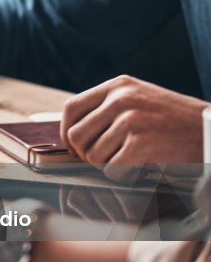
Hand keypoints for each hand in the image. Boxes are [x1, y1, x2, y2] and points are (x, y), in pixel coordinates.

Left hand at [61, 75, 207, 180]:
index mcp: (118, 86)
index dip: (66, 131)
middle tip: (102, 159)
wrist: (210, 131)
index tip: (72, 146)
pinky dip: (122, 175)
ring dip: (107, 165)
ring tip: (130, 160)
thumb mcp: (139, 99)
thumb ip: (108, 108)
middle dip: (85, 154)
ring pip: (93, 156)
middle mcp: (121, 99)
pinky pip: (112, 169)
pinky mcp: (139, 143)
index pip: (72, 108)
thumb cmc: (173, 121)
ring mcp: (130, 120)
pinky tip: (139, 167)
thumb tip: (72, 132)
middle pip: (76, 135)